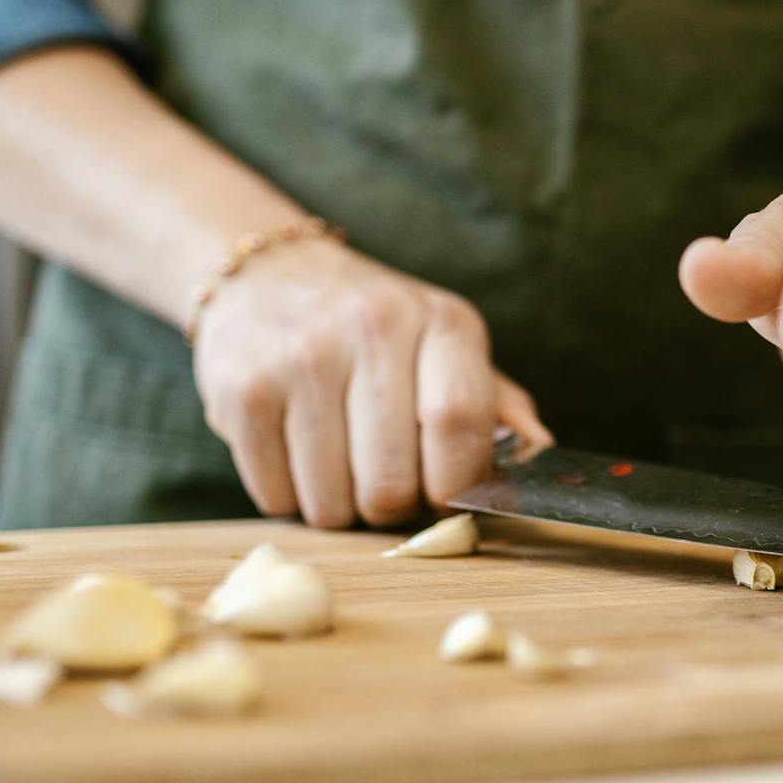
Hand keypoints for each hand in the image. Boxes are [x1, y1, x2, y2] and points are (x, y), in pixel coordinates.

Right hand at [191, 238, 549, 527]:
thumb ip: (494, 402)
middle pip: (391, 480)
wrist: (267, 276)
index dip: (455, 482)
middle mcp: (370, 329)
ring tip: (338, 464)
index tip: (445, 496)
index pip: (458, 421)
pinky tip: (295, 453)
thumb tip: (540, 453)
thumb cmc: (374, 328)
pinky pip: (275, 496)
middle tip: (385, 485)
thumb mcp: (445, 343)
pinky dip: (289, 497)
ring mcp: (300, 359)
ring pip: (330, 501)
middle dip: (392, 507)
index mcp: (439, 321)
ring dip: (338, 507)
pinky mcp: (241, 390)